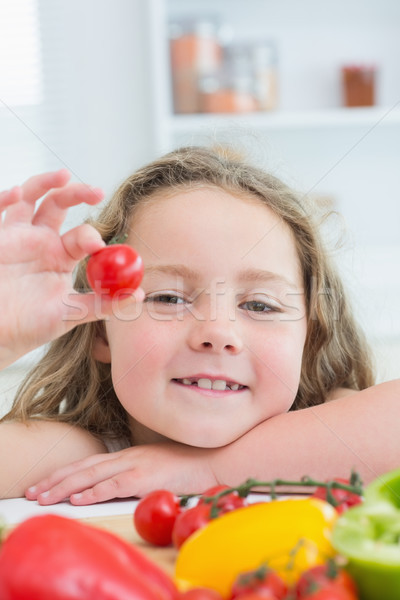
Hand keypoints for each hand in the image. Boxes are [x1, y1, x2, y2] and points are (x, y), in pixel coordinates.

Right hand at [0, 170, 141, 368]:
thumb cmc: (31, 326)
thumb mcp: (70, 315)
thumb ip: (104, 304)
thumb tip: (139, 296)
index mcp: (62, 256)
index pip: (82, 235)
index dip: (91, 235)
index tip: (97, 246)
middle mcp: (41, 241)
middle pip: (61, 204)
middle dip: (78, 193)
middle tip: (97, 192)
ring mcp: (17, 236)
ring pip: (31, 197)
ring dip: (45, 182)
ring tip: (63, 176)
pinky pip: (0, 210)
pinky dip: (5, 199)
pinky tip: (15, 194)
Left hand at [25, 442, 218, 504]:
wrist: (213, 459)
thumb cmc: (188, 467)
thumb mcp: (157, 469)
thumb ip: (137, 475)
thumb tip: (120, 486)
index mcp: (129, 455)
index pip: (90, 463)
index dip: (66, 473)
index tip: (45, 483)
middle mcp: (128, 456)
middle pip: (84, 467)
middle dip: (56, 480)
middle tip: (33, 492)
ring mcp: (136, 464)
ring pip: (92, 475)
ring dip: (66, 487)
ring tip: (44, 497)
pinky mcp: (145, 476)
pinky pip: (114, 485)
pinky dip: (94, 491)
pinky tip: (79, 498)